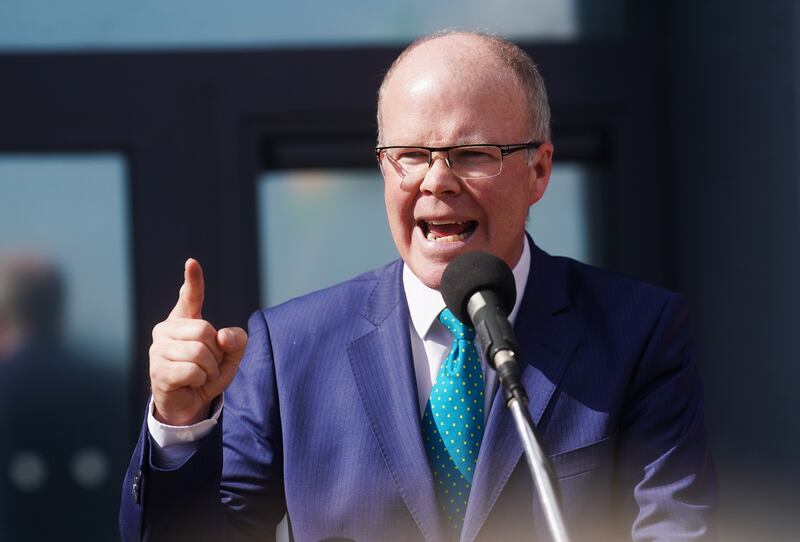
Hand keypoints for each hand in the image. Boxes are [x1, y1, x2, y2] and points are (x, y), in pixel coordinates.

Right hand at [149, 258, 246, 425]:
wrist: (190, 403)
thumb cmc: (208, 373)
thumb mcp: (231, 356)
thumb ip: (237, 341)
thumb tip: (222, 335)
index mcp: (185, 320)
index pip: (189, 296)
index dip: (193, 280)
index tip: (192, 262)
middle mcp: (166, 329)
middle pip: (204, 330)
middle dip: (216, 352)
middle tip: (209, 364)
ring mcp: (158, 349)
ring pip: (198, 352)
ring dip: (209, 369)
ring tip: (201, 374)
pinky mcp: (157, 370)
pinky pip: (192, 371)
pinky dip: (200, 380)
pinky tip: (192, 383)